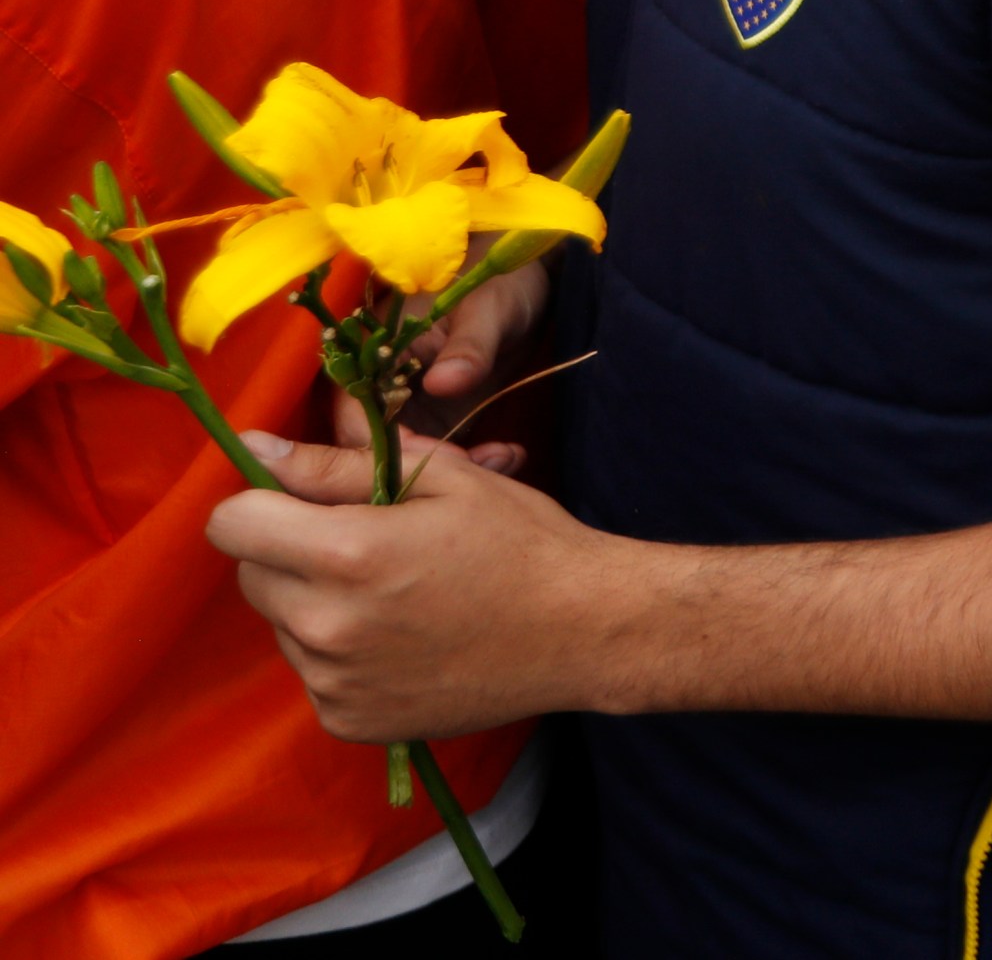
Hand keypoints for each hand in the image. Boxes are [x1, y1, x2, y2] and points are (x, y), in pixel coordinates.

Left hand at [208, 425, 635, 741]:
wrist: (583, 630)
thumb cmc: (521, 541)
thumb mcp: (442, 479)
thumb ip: (337, 465)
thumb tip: (255, 448)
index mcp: (346, 554)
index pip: (230, 524)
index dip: (260, 502)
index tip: (301, 502)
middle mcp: (327, 627)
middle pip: (251, 576)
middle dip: (290, 552)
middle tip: (365, 546)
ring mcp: (334, 683)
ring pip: (284, 625)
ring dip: (317, 604)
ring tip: (395, 596)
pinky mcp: (349, 721)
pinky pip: (314, 673)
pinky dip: (343, 654)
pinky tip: (403, 639)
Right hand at [325, 259, 550, 468]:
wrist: (524, 283)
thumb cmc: (498, 282)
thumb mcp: (489, 309)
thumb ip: (468, 346)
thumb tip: (441, 383)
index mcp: (374, 352)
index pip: (357, 418)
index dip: (393, 449)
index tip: (446, 460)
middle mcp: (379, 386)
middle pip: (372, 450)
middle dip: (423, 471)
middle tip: (484, 469)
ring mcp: (406, 406)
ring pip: (405, 459)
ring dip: (449, 473)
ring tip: (503, 462)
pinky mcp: (434, 419)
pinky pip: (437, 455)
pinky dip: (468, 465)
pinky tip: (507, 457)